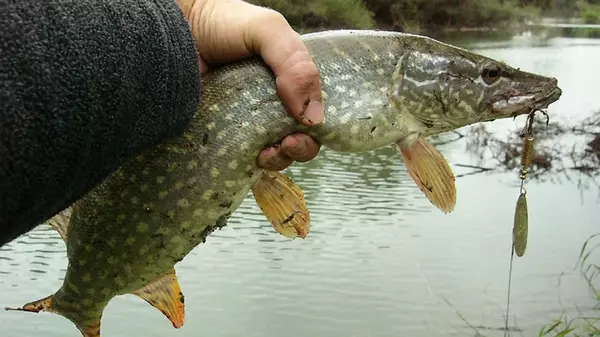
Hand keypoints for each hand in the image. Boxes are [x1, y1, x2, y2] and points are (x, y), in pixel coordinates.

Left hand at [176, 0, 322, 170]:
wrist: (174, 27)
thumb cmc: (222, 23)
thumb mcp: (267, 30)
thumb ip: (296, 65)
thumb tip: (314, 118)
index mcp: (291, 81)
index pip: (314, 114)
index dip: (315, 129)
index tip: (302, 132)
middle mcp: (271, 104)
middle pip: (297, 139)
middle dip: (299, 149)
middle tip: (286, 145)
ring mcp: (245, 122)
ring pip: (271, 153)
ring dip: (276, 160)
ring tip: (264, 154)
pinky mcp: (220, 134)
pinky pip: (238, 156)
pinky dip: (246, 163)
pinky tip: (245, 157)